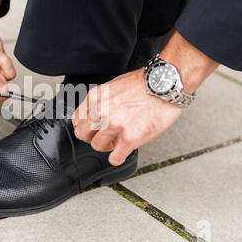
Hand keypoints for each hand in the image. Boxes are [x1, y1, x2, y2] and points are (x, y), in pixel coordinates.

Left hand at [72, 31, 218, 165]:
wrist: (164, 84)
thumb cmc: (144, 83)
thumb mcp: (113, 86)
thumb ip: (101, 101)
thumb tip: (96, 114)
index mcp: (96, 98)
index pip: (77, 120)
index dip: (86, 126)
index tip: (94, 128)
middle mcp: (101, 111)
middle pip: (82, 134)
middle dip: (93, 137)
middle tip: (105, 135)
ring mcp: (114, 125)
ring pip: (97, 146)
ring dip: (107, 146)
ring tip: (117, 141)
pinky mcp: (129, 138)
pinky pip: (114, 158)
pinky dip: (118, 157)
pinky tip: (123, 151)